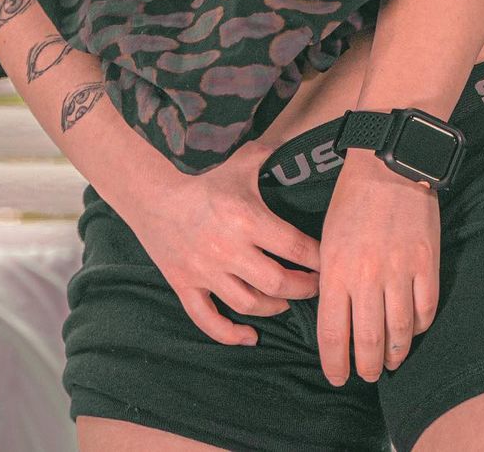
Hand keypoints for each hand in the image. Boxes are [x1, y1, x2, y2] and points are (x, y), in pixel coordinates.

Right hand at [122, 137, 322, 348]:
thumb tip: (296, 147)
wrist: (155, 196)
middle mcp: (228, 249)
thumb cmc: (204, 181)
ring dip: (274, 308)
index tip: (329, 262)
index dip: (318, 259)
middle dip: (304, 288)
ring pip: (249, 304)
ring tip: (286, 302)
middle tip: (314, 286)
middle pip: (278, 283)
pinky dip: (230, 334)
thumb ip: (269, 155)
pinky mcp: (185, 285)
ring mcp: (205, 271)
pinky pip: (209, 320)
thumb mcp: (239, 164)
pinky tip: (249, 335)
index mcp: (246, 218)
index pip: (295, 247)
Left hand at [316, 150, 439, 385]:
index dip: (334, 362)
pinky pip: (426, 310)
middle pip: (367, 341)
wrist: (389, 163)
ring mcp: (401, 271)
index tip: (336, 376)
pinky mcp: (427, 263)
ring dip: (393, 354)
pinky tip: (411, 331)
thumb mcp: (326, 237)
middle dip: (365, 367)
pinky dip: (419, 328)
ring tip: (388, 362)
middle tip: (365, 375)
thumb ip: (330, 279)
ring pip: (399, 332)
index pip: (332, 333)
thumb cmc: (351, 199)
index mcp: (336, 269)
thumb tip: (334, 316)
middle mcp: (367, 276)